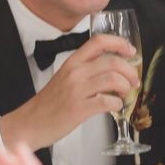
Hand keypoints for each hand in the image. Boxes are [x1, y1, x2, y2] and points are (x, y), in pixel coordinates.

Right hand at [0, 34, 139, 149]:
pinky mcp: (79, 109)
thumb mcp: (65, 77)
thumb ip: (85, 70)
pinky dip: (118, 104)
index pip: (99, 42)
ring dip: (126, 88)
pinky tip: (115, 107)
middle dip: (130, 71)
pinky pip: (108, 102)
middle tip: (134, 81)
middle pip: (112, 62)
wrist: (31, 122)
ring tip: (125, 95)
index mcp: (72, 62)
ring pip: (113, 80)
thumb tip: (113, 70)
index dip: (119, 43)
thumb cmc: (50, 103)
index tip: (131, 51)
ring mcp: (77, 90)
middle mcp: (75, 72)